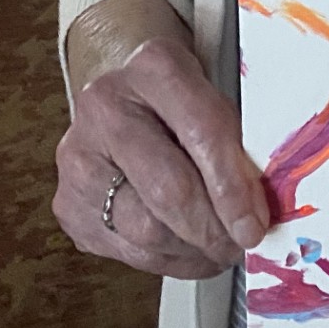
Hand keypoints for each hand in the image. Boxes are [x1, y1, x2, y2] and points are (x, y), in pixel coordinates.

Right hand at [54, 33, 269, 279]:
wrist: (124, 94)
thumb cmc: (181, 101)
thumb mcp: (214, 96)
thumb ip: (239, 142)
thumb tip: (260, 212)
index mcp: (154, 66)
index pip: (202, 133)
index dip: (232, 188)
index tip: (255, 226)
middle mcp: (105, 107)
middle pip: (167, 190)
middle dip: (212, 230)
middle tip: (240, 246)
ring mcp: (78, 157)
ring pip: (144, 231)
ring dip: (192, 251)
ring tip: (218, 250)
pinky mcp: (68, 203)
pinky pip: (125, 252)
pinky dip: (167, 261)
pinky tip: (187, 251)